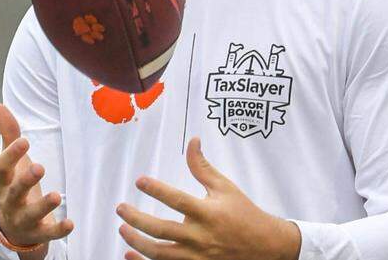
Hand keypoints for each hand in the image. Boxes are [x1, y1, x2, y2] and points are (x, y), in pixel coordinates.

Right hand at [0, 103, 74, 252]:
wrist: (13, 228)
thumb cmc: (14, 185)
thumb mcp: (11, 162)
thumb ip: (8, 134)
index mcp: (3, 181)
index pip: (3, 167)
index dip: (12, 155)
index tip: (25, 141)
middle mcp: (10, 200)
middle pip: (16, 191)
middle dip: (26, 180)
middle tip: (40, 167)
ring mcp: (23, 218)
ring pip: (31, 214)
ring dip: (43, 206)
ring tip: (56, 196)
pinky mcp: (38, 232)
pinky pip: (48, 233)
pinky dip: (59, 229)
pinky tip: (71, 222)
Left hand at [116, 137, 300, 259]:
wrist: (266, 248)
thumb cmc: (244, 215)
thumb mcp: (225, 188)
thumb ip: (202, 167)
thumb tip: (191, 140)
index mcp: (208, 213)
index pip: (177, 200)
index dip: (156, 190)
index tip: (139, 181)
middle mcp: (201, 237)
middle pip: (161, 230)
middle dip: (136, 219)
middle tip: (121, 209)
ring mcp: (198, 257)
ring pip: (160, 254)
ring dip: (137, 243)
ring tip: (123, 230)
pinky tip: (129, 254)